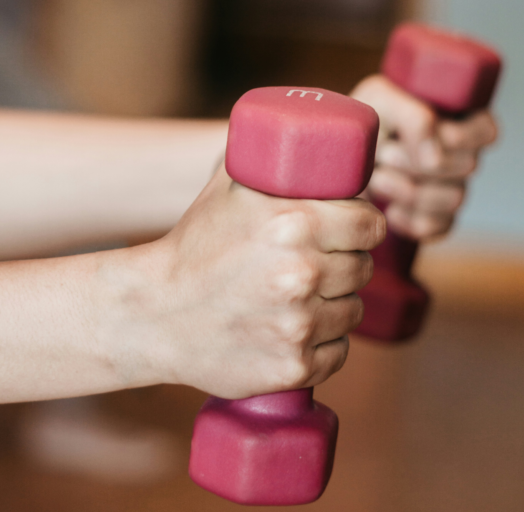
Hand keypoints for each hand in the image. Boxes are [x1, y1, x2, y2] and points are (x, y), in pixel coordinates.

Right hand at [134, 165, 384, 398]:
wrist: (152, 314)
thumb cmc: (192, 247)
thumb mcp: (227, 188)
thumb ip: (271, 159)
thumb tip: (311, 137)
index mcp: (294, 224)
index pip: (371, 225)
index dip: (361, 228)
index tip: (349, 233)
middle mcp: (302, 274)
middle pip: (363, 268)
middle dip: (344, 265)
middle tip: (314, 266)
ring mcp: (299, 326)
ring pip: (351, 312)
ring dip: (333, 305)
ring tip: (298, 299)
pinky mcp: (293, 367)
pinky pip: (337, 352)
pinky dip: (321, 344)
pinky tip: (291, 332)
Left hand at [351, 75, 497, 239]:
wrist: (332, 161)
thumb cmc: (360, 123)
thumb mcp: (379, 100)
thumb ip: (413, 118)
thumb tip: (436, 158)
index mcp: (456, 119)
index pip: (486, 132)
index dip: (459, 137)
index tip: (421, 135)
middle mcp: (459, 155)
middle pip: (467, 166)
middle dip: (417, 162)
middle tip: (384, 155)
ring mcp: (448, 189)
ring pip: (454, 199)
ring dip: (408, 189)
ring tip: (376, 178)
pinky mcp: (432, 218)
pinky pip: (437, 227)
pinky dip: (408, 220)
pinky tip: (387, 209)